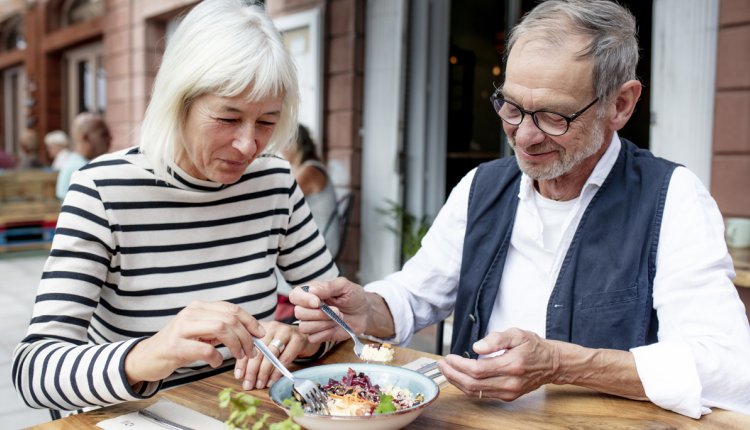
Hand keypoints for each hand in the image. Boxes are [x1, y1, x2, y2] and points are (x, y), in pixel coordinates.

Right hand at [124, 301, 264, 384]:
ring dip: (236, 344)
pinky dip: (216, 357)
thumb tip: (249, 333)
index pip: (232, 308)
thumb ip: (220, 328)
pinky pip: (206, 349)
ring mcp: (182, 328)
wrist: (147, 357)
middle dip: (246, 336)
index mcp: (199, 307)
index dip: (250, 321)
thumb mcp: (200, 331)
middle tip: (251, 351)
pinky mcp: (175, 345)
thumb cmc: (178, 345)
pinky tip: (216, 362)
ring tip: (239, 356)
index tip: (260, 334)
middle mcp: (191, 312)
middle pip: (229, 318)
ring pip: (221, 328)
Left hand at [233, 321, 320, 389]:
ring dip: (263, 372)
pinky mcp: (297, 339)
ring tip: (260, 384)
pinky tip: (272, 381)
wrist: (305, 336)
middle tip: (248, 384)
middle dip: (252, 370)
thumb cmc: (282, 343)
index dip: (242, 362)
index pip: (247, 346)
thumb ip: (254, 355)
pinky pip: (285, 358)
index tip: (239, 377)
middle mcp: (272, 327)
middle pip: (258, 350)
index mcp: (260, 328)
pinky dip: (277, 372)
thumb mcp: (267, 344)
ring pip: (271, 354)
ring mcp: (285, 332)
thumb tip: (242, 375)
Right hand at [289, 278, 370, 342]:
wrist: (365, 313)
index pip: (295, 295)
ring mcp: (312, 322)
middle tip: (337, 310)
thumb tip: (312, 290)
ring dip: (324, 323)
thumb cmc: (353, 297)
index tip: (318, 302)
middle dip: (319, 313)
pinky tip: (335, 327)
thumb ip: (328, 286)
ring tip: (338, 317)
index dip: (304, 300)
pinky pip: (313, 338)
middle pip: (299, 313)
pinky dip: (326, 333)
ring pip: (305, 327)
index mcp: (311, 292)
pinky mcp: (318, 334)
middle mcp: (308, 307)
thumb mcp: (344, 286)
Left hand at [439, 328, 560, 400]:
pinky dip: (467, 387)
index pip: (477, 370)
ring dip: (457, 382)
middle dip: (453, 374)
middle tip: (442, 364)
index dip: (459, 365)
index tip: (449, 357)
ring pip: (476, 392)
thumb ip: (496, 339)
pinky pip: (482, 394)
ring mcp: (509, 392)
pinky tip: (460, 377)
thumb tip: (477, 347)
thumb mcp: (517, 334)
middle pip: (473, 384)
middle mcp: (510, 382)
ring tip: (446, 370)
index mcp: (512, 365)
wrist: (552, 364)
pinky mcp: (508, 396)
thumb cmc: (534, 347)